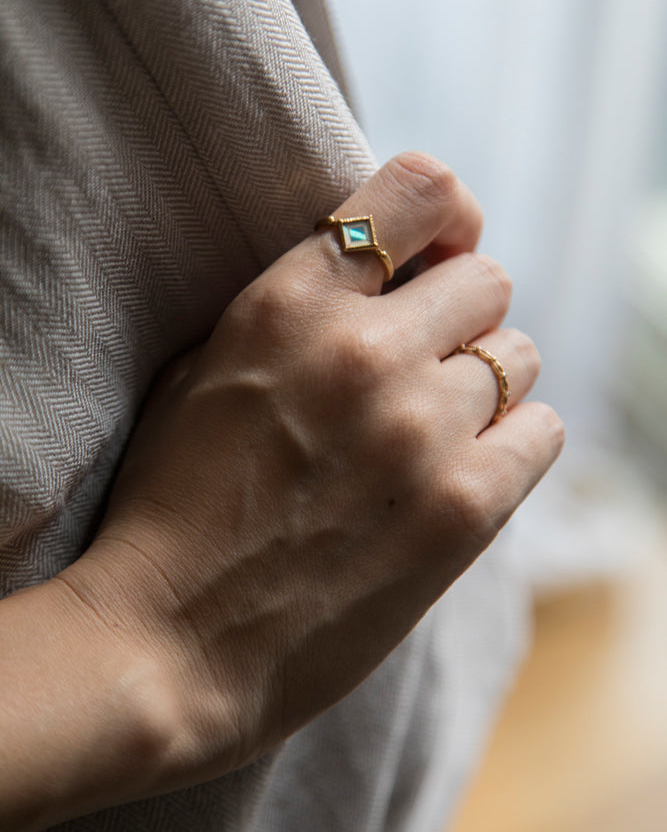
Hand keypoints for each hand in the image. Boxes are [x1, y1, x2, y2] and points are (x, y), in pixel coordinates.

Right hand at [59, 151, 563, 795]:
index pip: (417, 191)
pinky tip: (466, 469)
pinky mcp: (463, 508)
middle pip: (486, 279)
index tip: (438, 247)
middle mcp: (365, 351)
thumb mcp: (207, 368)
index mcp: (291, 305)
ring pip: (518, 356)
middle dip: (460, 313)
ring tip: (433, 430)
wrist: (168, 640)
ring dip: (483, 384)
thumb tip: (391, 279)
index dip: (443, 212)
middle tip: (425, 361)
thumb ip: (300, 310)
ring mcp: (421, 429)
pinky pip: (542, 430)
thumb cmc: (174, 503)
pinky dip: (513, 442)